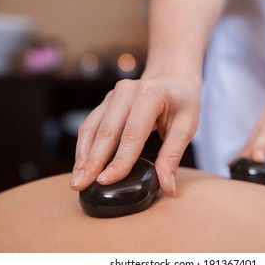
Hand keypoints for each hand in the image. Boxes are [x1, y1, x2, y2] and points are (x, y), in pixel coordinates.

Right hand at [70, 75, 199, 194]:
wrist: (173, 77)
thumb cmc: (182, 101)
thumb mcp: (186, 126)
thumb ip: (173, 156)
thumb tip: (168, 187)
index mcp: (151, 95)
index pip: (132, 133)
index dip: (119, 160)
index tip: (106, 181)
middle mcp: (127, 91)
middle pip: (107, 131)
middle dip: (93, 162)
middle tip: (81, 186)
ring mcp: (113, 95)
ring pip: (92, 128)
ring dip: (83, 156)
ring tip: (77, 180)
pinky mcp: (106, 102)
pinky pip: (90, 125)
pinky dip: (84, 146)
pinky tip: (81, 165)